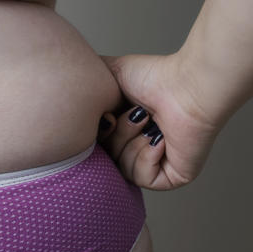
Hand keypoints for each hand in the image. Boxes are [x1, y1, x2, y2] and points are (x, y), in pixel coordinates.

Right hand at [95, 53, 222, 190]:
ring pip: (122, 168)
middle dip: (115, 134)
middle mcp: (140, 145)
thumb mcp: (107, 73)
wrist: (185, 86)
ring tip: (148, 121)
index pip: (98, 143)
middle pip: (107, 157)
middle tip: (131, 113)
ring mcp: (156, 162)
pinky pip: (143, 178)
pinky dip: (146, 156)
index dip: (96, 133)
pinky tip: (160, 138)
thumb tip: (67, 92)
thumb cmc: (155, 76)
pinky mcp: (172, 176)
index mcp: (125, 126)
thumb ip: (85, 84)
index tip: (105, 115)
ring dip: (131, 142)